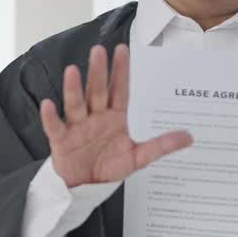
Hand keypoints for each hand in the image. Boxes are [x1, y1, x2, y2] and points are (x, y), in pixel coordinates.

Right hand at [39, 44, 192, 188]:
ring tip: (72, 70)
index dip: (121, 71)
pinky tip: (48, 104)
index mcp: (114, 116)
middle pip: (97, 91)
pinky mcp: (61, 141)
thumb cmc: (109, 166)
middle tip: (99, 51)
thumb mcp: (138, 157)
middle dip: (98, 72)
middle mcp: (95, 116)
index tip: (123, 50)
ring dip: (73, 88)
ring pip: (75, 104)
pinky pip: (55, 127)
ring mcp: (77, 127)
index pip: (119, 90)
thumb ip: (161, 145)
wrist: (86, 186)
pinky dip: (50, 117)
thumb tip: (189, 137)